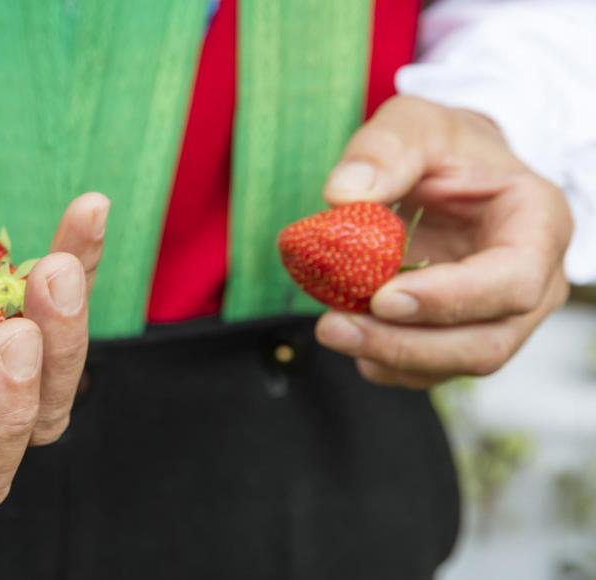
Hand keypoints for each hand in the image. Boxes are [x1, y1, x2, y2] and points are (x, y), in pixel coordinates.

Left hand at [315, 96, 571, 388]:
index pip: (511, 280)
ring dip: (390, 357)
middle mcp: (533, 283)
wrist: (450, 170)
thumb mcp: (415, 124)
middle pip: (486, 342)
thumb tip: (342, 194)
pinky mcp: (463, 333)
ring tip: (331, 329)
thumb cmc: (443, 146)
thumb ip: (384, 150)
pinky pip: (431, 368)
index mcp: (538, 224)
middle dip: (407, 344)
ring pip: (456, 363)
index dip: (450, 299)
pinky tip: (350, 337)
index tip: (383, 298)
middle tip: (334, 327)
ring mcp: (501, 316)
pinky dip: (387, 361)